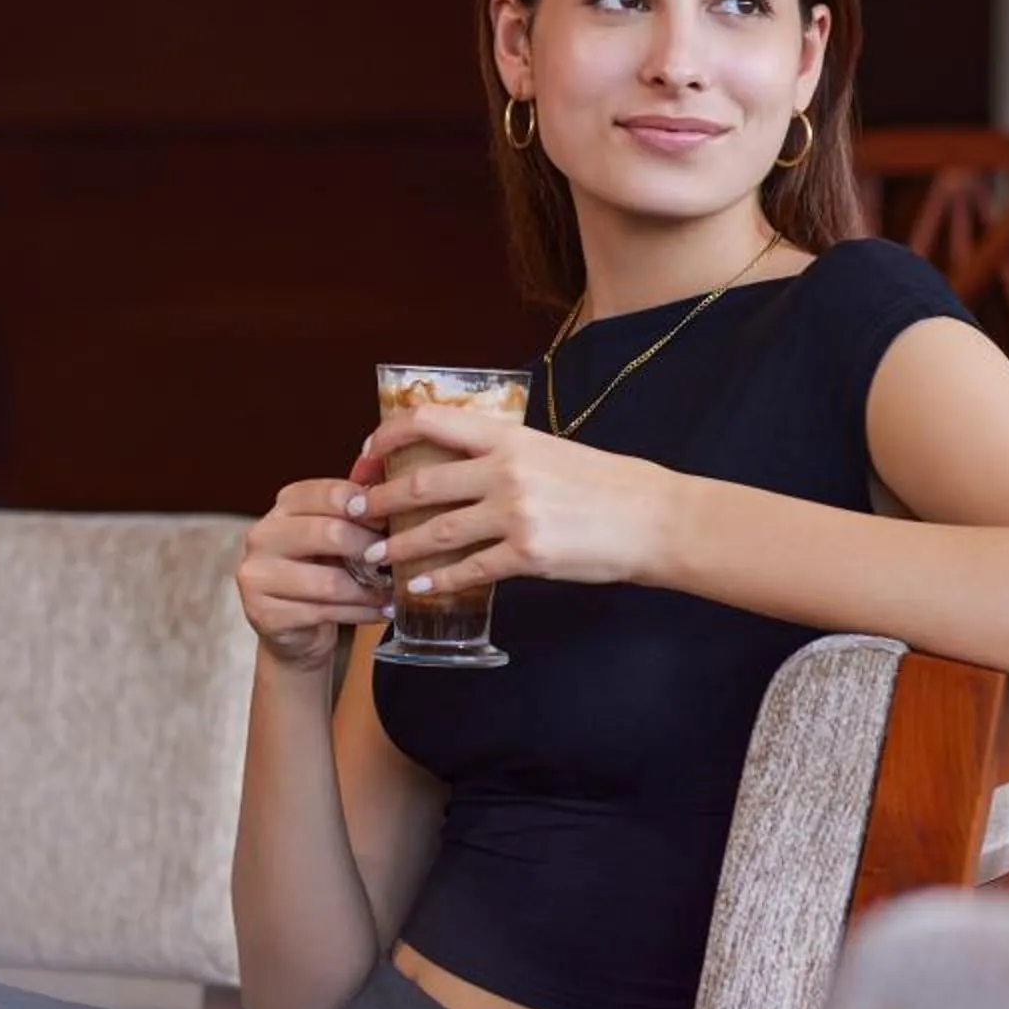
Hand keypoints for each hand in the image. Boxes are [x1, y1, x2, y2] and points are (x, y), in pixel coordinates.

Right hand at [236, 437, 394, 671]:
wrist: (294, 625)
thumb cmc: (323, 570)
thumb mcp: (339, 532)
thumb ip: (358, 504)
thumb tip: (386, 465)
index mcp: (283, 506)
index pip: (329, 493)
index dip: (367, 506)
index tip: (392, 522)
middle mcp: (262, 536)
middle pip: (328, 533)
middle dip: (370, 549)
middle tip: (396, 560)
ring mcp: (257, 576)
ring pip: (329, 582)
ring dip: (370, 590)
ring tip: (394, 591)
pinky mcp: (264, 614)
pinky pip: (323, 613)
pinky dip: (360, 614)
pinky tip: (380, 612)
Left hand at [354, 405, 685, 594]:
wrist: (655, 518)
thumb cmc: (605, 484)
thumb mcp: (549, 450)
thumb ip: (504, 453)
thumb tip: (460, 459)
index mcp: (509, 437)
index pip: (430, 422)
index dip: (388, 437)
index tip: (365, 454)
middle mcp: (505, 471)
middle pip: (420, 484)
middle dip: (378, 500)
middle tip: (354, 513)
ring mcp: (515, 514)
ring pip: (436, 531)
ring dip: (398, 546)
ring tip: (374, 556)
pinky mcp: (528, 554)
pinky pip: (470, 569)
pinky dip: (438, 579)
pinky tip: (419, 586)